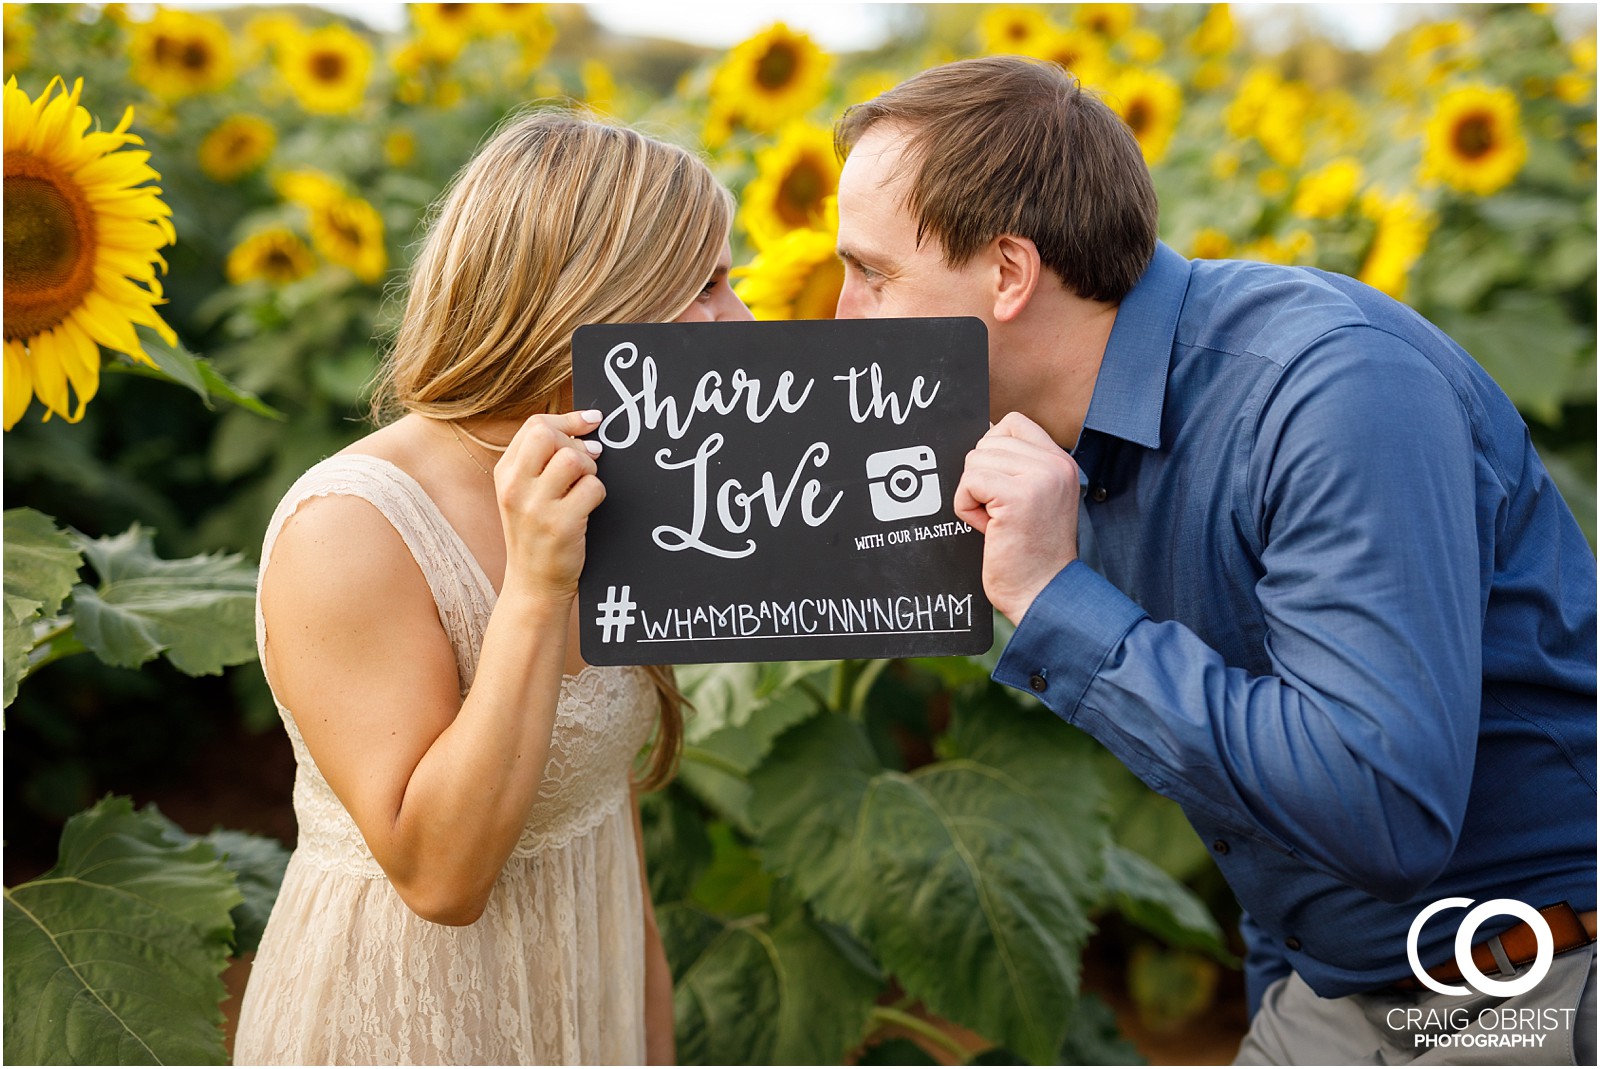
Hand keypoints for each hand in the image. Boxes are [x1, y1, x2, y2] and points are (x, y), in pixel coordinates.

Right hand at [495, 410, 604, 601]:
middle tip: (584, 465)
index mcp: (505, 473)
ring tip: (584, 488)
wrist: (534, 584)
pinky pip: (593, 488)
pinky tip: (588, 509)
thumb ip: (544, 459)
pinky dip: (599, 494)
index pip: (534, 425)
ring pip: (573, 459)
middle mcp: (515, 486)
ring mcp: (536, 506)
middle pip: (547, 434)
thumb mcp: (524, 493)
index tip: (592, 423)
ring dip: (590, 470)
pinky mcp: (560, 525)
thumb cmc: (537, 533)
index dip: (569, 419)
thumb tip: (588, 426)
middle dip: (575, 443)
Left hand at [953, 412, 1081, 623]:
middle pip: (987, 442)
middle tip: (1001, 515)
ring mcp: (1040, 478)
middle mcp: (1056, 465)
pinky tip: (989, 529)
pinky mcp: (1019, 497)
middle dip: (981, 479)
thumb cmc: (1029, 553)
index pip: (1012, 423)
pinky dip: (967, 508)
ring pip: (975, 460)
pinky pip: (969, 482)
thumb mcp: (1032, 498)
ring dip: (974, 495)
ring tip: (998, 523)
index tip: (998, 488)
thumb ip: (1014, 466)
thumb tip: (982, 435)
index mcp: (1060, 462)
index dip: (992, 450)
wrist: (1043, 594)